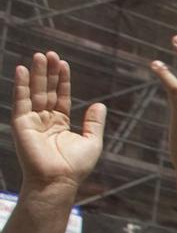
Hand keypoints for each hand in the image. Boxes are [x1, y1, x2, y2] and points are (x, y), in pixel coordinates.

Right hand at [11, 51, 104, 191]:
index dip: (62, 80)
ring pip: (35, 92)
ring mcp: (32, 121)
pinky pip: (21, 101)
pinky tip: (23, 70)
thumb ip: (95, 122)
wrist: (59, 180)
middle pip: (47, 91)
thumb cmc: (75, 166)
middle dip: (49, 72)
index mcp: (60, 123)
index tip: (64, 63)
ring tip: (39, 55)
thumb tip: (100, 104)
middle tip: (50, 53)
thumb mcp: (92, 141)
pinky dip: (22, 85)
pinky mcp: (21, 124)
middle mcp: (45, 120)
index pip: (61, 96)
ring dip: (37, 74)